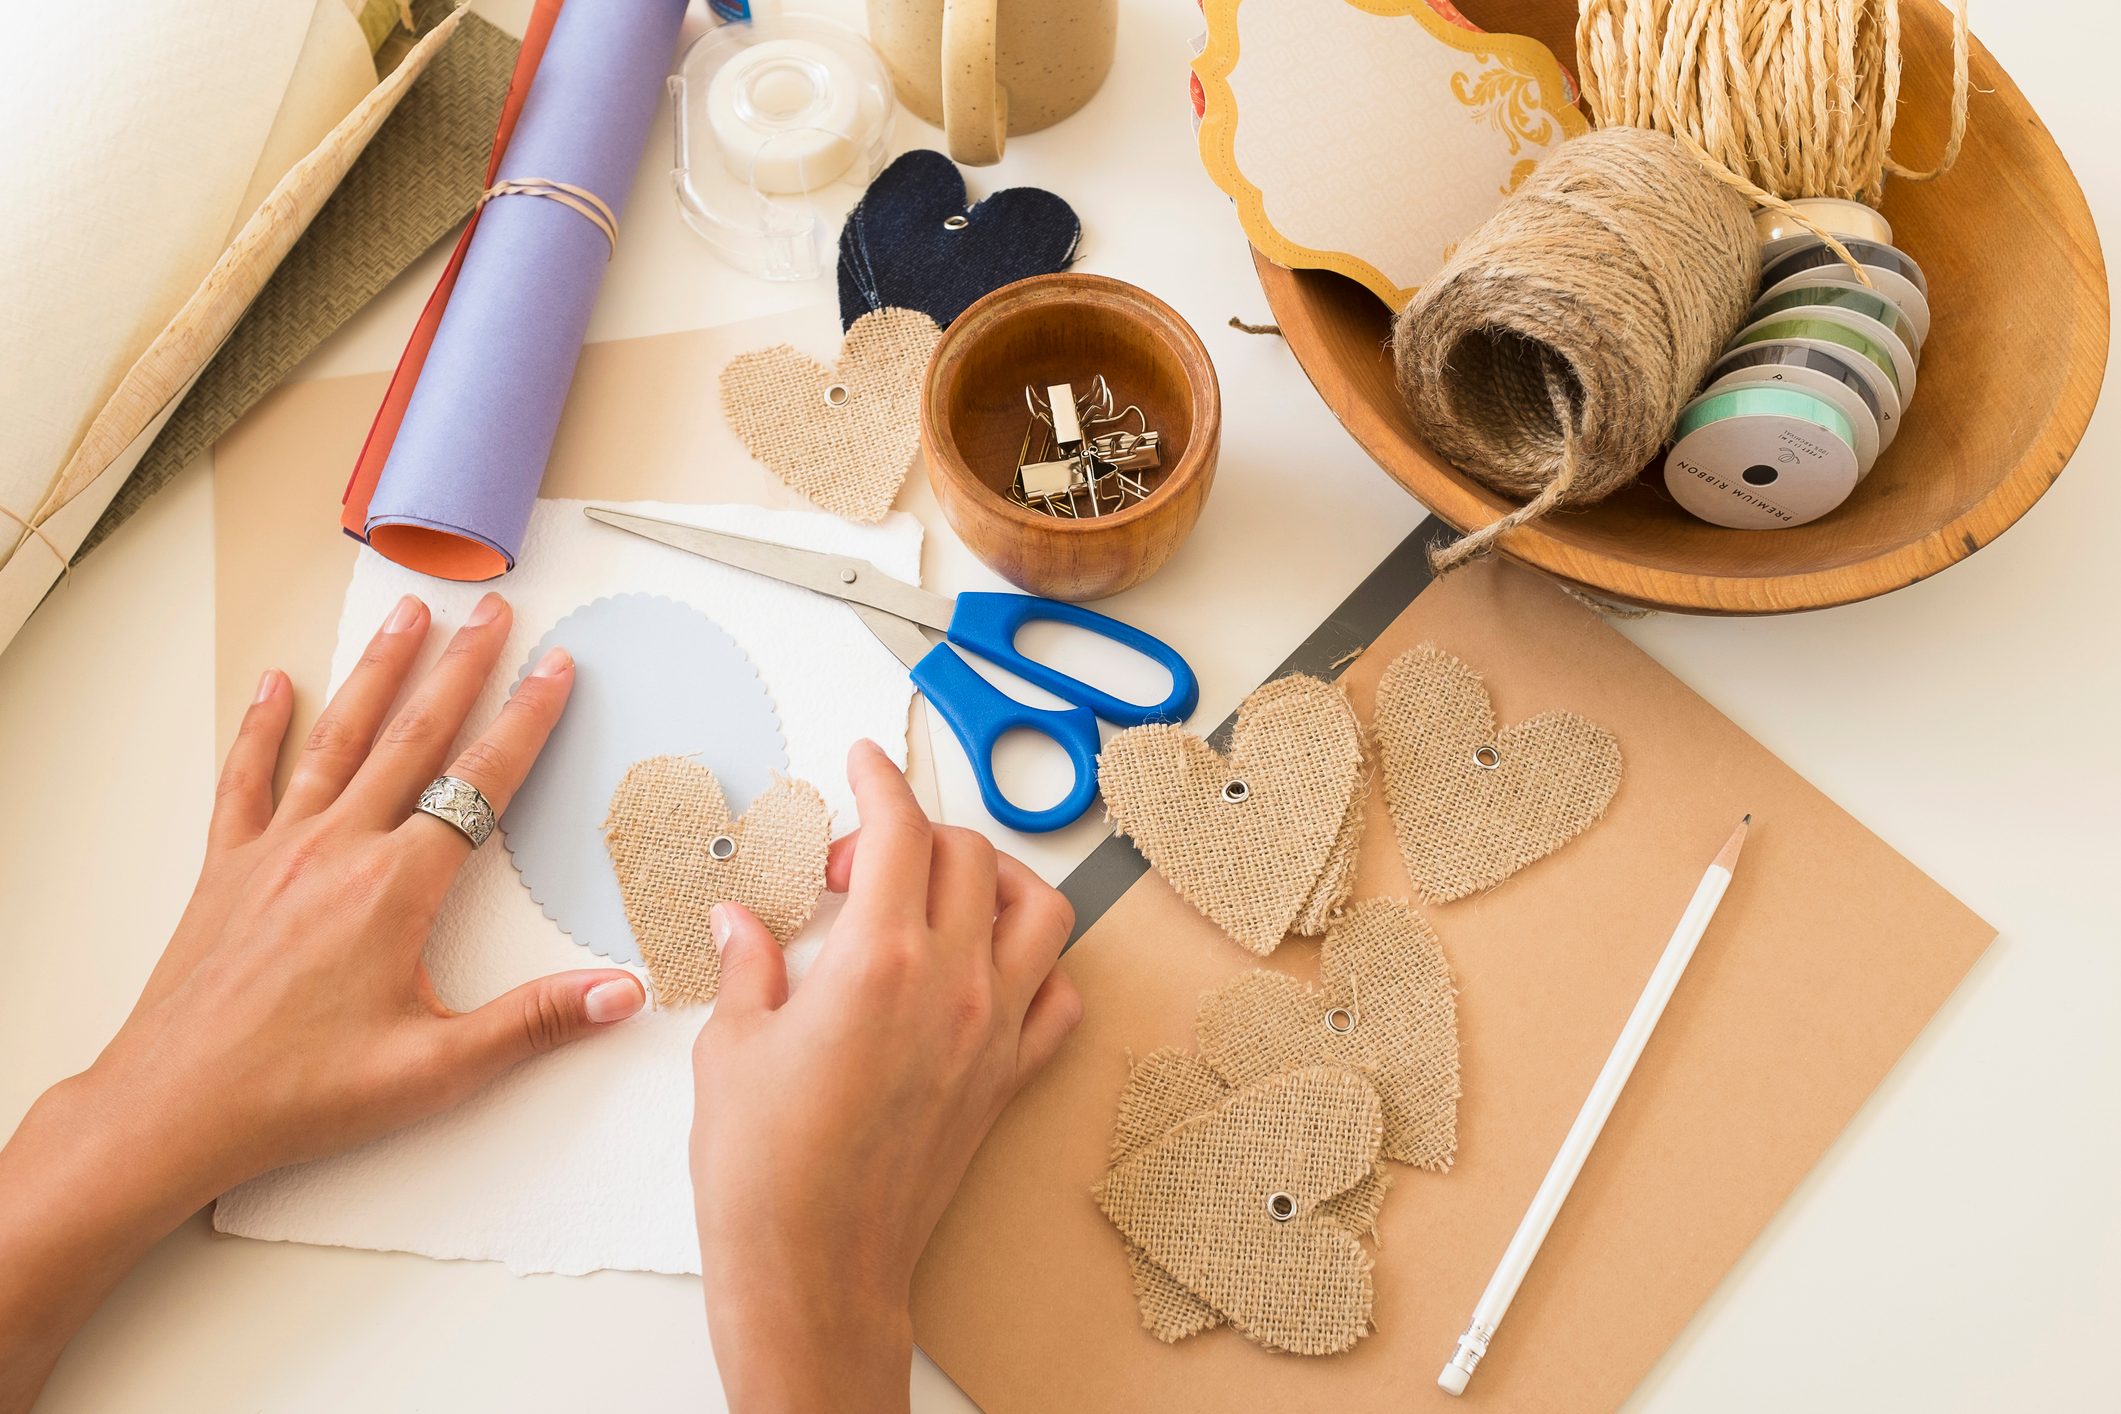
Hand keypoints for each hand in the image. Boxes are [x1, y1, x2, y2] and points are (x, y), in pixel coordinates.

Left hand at [0, 592, 644, 1412]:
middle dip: (462, 668)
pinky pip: (246, 779)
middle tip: (493, 613)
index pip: (480, 784)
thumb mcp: (435, 1071)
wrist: (173, 1108)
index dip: (526, 721)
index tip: (555, 669)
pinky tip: (275, 685)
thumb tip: (622, 994)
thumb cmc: (297, 1093)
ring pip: (338, 739)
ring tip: (407, 615)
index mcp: (395, 889)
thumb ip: (534, 1023)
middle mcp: (337, 850)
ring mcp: (276, 851)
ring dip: (377, 672)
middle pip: (413, 736)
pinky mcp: (227, 869)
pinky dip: (261, 727)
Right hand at [691, 741, 1082, 1413]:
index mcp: (879, 961)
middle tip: (853, 860)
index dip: (880, 780)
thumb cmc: (767, 1173)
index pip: (899, 831)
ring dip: (996, 879)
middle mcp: (953, 986)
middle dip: (913, 830)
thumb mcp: (731, 1047)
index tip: (864, 763)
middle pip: (967, 856)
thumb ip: (748, 967)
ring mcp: (992, 1032)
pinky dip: (1038, 965)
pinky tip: (989, 968)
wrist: (814, 1268)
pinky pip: (1060, 998)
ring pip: (1039, 912)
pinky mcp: (1007, 1080)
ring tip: (942, 889)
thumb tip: (741, 925)